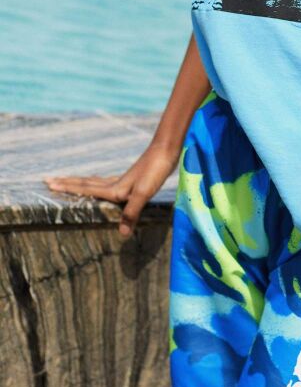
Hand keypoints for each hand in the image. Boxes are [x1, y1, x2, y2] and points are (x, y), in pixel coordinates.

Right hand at [43, 141, 180, 238]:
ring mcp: (123, 180)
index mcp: (115, 189)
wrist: (166, 151)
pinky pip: (107, 182)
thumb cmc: (155, 171)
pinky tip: (102, 185)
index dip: (68, 188)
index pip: (86, 189)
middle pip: (85, 183)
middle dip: (67, 183)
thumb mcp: (144, 193)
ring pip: (95, 182)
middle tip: (48, 180)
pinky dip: (98, 184)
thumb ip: (132, 213)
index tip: (49, 184)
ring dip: (80, 182)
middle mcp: (115, 184)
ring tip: (67, 182)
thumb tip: (122, 235)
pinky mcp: (132, 178)